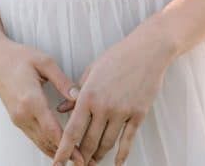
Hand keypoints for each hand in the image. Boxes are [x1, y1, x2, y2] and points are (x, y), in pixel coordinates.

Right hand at [0, 37, 86, 163]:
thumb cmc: (19, 56)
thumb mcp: (45, 62)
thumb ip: (63, 81)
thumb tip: (79, 97)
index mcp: (31, 100)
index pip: (52, 130)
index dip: (68, 145)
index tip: (80, 156)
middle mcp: (23, 114)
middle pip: (47, 141)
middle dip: (65, 154)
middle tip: (82, 162)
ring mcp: (18, 119)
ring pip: (39, 142)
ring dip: (55, 152)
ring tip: (72, 159)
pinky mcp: (16, 119)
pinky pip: (33, 136)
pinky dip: (46, 144)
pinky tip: (56, 148)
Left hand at [52, 22, 170, 165]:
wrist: (147, 50)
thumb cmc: (117, 57)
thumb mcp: (91, 71)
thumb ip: (76, 91)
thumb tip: (61, 110)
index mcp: (88, 95)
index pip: (72, 130)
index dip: (63, 150)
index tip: (57, 164)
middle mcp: (103, 106)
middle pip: (89, 142)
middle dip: (81, 157)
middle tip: (77, 165)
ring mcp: (122, 112)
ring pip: (107, 144)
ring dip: (98, 156)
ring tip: (93, 163)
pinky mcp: (138, 114)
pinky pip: (127, 141)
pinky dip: (121, 155)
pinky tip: (116, 163)